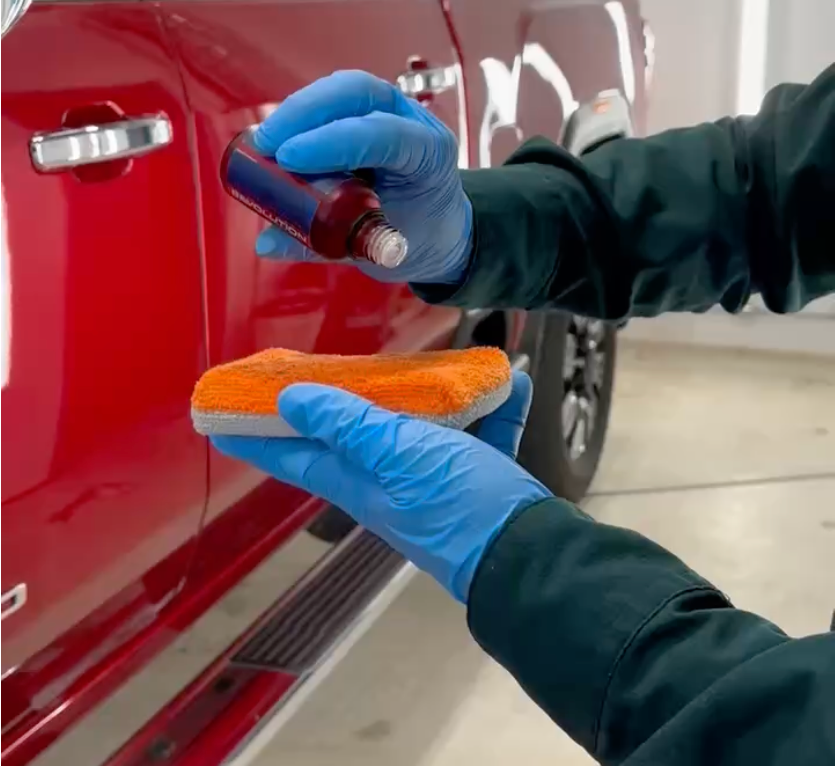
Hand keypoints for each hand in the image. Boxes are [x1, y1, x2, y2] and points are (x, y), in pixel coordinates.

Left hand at [211, 371, 548, 601]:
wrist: (531, 556)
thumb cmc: (456, 503)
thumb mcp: (398, 454)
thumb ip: (348, 425)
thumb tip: (291, 400)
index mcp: (360, 480)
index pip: (293, 453)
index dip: (256, 433)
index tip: (219, 415)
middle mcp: (390, 479)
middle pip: (351, 433)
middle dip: (329, 400)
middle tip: (309, 364)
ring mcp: (435, 478)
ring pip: (418, 424)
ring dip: (422, 393)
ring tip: (428, 362)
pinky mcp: (479, 475)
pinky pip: (480, 430)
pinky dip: (491, 406)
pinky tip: (509, 381)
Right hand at [251, 71, 472, 285]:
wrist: (439, 228)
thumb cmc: (418, 236)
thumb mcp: (377, 248)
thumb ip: (325, 244)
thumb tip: (266, 243)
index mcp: (429, 155)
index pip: (383, 135)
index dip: (333, 141)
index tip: (288, 157)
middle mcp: (414, 122)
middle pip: (360, 92)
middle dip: (307, 111)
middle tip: (265, 143)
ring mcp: (392, 110)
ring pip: (343, 88)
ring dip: (300, 109)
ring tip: (265, 141)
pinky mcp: (369, 111)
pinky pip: (334, 100)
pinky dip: (303, 114)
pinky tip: (279, 135)